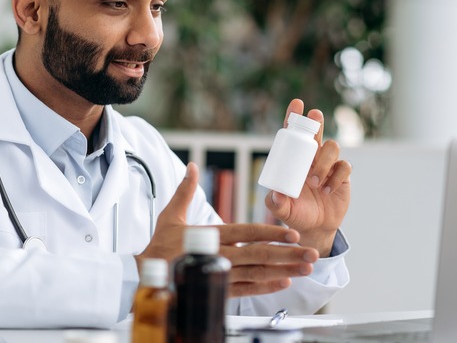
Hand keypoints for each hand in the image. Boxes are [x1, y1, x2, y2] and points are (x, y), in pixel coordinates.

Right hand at [136, 162, 318, 297]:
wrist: (144, 277)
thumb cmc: (158, 246)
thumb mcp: (170, 216)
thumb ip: (185, 191)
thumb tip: (192, 166)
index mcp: (210, 236)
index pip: (246, 234)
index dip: (270, 234)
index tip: (292, 233)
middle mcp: (218, 256)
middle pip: (258, 255)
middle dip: (288, 254)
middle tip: (311, 252)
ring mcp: (219, 275)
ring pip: (257, 274)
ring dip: (284, 270)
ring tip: (306, 267)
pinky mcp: (218, 290)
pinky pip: (246, 290)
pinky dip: (266, 288)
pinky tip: (283, 283)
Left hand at [266, 99, 351, 256]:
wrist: (315, 229)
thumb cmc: (296, 215)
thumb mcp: (282, 211)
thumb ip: (275, 204)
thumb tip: (276, 195)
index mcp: (295, 160)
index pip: (294, 134)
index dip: (295, 118)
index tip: (296, 104)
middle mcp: (312, 158)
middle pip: (316, 132)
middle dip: (316, 121)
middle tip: (314, 116)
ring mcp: (329, 165)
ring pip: (332, 147)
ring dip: (324, 162)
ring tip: (315, 182)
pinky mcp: (342, 176)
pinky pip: (344, 167)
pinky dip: (336, 177)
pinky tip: (328, 190)